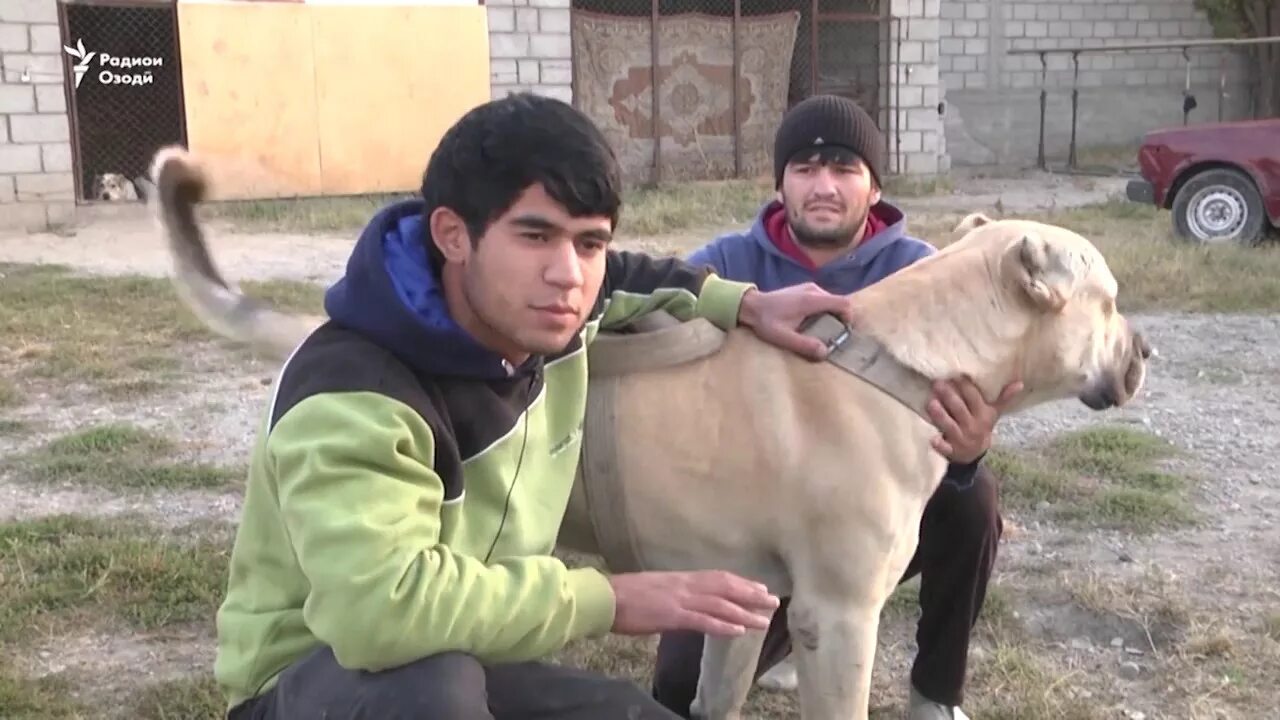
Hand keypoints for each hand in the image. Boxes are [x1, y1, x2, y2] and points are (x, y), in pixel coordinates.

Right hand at [608, 570, 779, 636]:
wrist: (605, 597)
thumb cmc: (625, 594)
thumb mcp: (656, 588)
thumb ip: (675, 593)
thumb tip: (689, 600)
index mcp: (681, 578)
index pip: (718, 578)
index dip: (741, 583)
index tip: (759, 588)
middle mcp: (685, 585)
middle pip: (725, 587)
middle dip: (751, 594)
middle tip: (773, 601)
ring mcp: (680, 600)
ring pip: (720, 605)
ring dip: (744, 613)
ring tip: (764, 620)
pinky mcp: (672, 616)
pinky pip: (703, 621)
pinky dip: (723, 626)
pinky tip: (738, 631)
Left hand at [738, 283, 854, 360]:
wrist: (751, 305)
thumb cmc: (766, 321)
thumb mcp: (783, 337)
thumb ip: (805, 345)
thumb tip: (825, 352)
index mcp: (812, 300)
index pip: (843, 303)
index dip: (849, 317)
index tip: (842, 331)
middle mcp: (813, 290)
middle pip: (839, 302)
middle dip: (840, 319)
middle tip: (832, 335)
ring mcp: (809, 288)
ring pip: (831, 301)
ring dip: (831, 315)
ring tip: (820, 330)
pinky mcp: (804, 289)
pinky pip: (822, 299)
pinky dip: (823, 310)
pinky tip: (811, 322)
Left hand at [928, 377, 1022, 463]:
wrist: (975, 454)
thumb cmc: (981, 426)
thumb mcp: (993, 413)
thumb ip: (1004, 398)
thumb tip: (1020, 383)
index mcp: (983, 415)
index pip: (974, 397)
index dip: (964, 386)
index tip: (955, 374)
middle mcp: (972, 426)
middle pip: (959, 409)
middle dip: (949, 396)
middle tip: (938, 383)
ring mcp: (961, 439)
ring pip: (950, 426)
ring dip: (941, 415)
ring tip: (930, 403)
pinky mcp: (952, 451)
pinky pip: (945, 449)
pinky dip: (940, 445)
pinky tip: (933, 439)